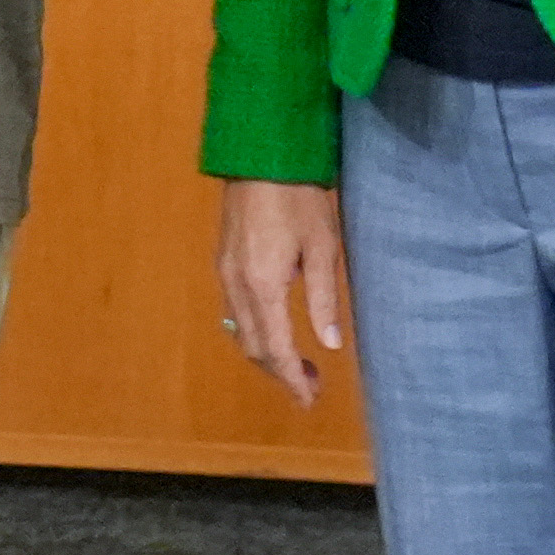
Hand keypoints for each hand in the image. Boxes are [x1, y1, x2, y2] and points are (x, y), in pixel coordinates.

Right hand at [214, 178, 350, 406]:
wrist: (261, 153)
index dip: (292, 380)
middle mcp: (237, 285)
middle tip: (311, 387)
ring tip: (298, 364)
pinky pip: (234, 312)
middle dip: (280, 373)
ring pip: (240, 332)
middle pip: (252, 347)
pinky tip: (276, 330)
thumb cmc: (300, 197)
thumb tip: (330, 345)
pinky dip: (254, 332)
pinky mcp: (223, 262)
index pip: (276, 349)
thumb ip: (324, 299)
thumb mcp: (322, 247)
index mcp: (263, 285)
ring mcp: (225, 273)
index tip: (310, 400)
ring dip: (266, 354)